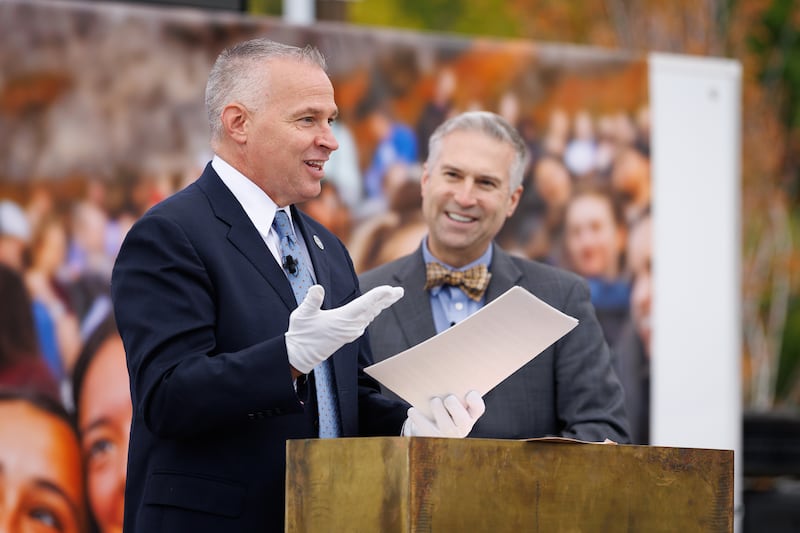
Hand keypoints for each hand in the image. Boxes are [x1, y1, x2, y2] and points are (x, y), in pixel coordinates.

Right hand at [286, 284, 402, 373]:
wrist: (301, 355)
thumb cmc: (301, 334)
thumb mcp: (302, 314)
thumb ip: (311, 300)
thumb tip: (317, 288)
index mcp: (343, 319)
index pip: (365, 304)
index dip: (378, 295)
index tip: (389, 289)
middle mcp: (351, 326)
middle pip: (373, 309)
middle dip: (387, 299)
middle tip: (399, 291)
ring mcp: (351, 331)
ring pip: (371, 315)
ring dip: (381, 304)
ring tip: (391, 295)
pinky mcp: (349, 334)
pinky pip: (365, 320)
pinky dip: (372, 312)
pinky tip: (376, 308)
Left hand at [403, 390, 484, 437]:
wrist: (429, 429)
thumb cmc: (443, 406)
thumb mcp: (451, 399)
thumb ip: (452, 387)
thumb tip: (443, 360)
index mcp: (469, 414)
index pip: (478, 409)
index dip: (475, 401)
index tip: (469, 392)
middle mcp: (461, 427)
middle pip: (462, 420)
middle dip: (455, 407)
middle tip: (448, 398)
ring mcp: (447, 435)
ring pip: (446, 427)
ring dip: (439, 411)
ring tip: (434, 401)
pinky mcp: (432, 438)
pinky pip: (426, 430)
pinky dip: (418, 418)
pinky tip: (413, 410)